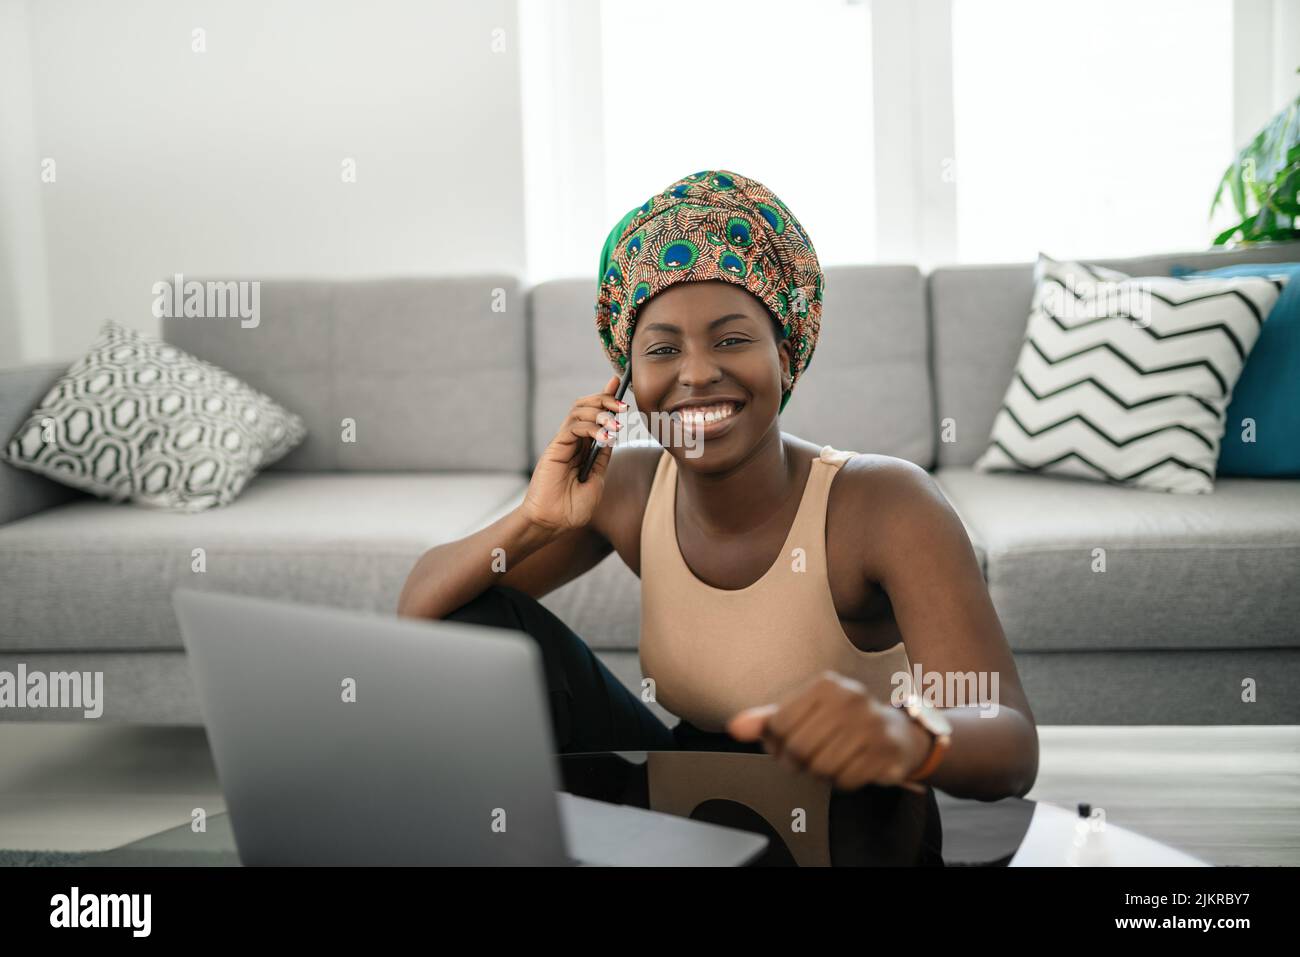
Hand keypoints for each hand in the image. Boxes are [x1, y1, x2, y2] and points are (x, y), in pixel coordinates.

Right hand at [520, 374, 626, 532]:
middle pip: (586, 406)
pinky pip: (573, 427)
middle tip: (623, 406)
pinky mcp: (555, 447)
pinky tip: (604, 437)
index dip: (605, 396)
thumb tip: (612, 436)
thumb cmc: (572, 508)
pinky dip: (591, 427)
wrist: (553, 523)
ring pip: (579, 410)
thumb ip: (602, 458)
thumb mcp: (597, 481)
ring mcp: (563, 443)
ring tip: (615, 425)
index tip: (617, 382)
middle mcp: (572, 441)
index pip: (594, 414)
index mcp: (583, 447)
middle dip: (606, 399)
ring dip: (600, 411)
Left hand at [727, 671, 933, 791]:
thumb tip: (735, 727)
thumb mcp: (804, 713)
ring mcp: (871, 724)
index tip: (786, 745)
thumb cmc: (842, 722)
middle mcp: (851, 698)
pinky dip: (842, 781)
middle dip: (797, 762)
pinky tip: (850, 766)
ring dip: (821, 773)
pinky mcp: (885, 750)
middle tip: (806, 761)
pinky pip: (846, 780)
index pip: (779, 724)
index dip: (777, 743)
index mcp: (826, 685)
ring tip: (830, 761)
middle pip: (799, 748)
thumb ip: (769, 719)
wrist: (895, 733)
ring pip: (822, 767)